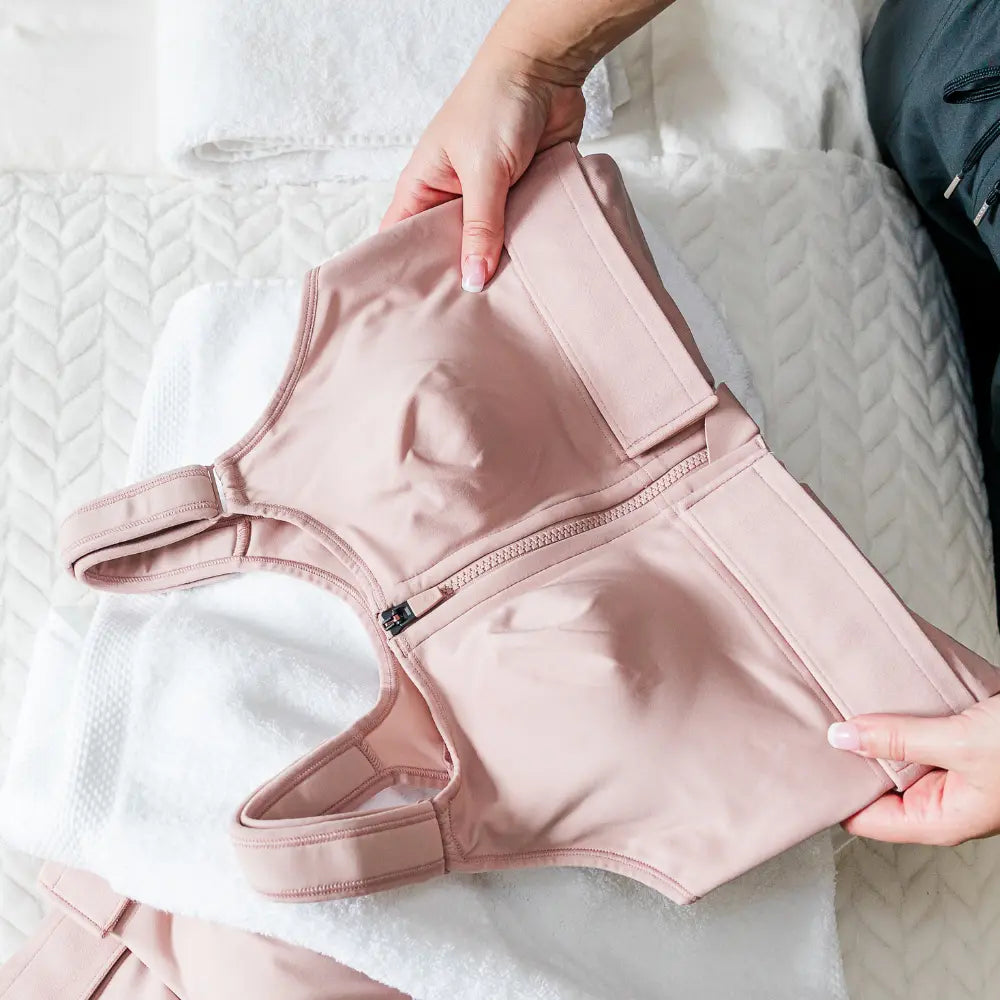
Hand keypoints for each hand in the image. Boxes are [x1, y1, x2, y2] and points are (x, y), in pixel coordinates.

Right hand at [379, 41, 586, 291]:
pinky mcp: (520, 198)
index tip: (411, 309)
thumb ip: (481, 227)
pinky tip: (530, 278)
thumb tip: (474, 279)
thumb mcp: (483, 170)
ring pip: (488, 246)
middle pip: (448, 250)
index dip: (403, 271)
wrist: (547, 70)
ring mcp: (487, 200)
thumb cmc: (496, 103)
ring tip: (499, 308)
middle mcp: (452, 197)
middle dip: (457, 277)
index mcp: (424, 187)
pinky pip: (520, 234)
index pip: (401, 237)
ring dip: (497, 266)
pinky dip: (525, 250)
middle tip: (464, 320)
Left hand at [827, 695, 999, 845]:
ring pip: (893, 758)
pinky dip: (896, 722)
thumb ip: (902, 740)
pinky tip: (878, 701)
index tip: (809, 764)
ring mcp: (949, 775)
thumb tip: (844, 738)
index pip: (865, 820)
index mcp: (939, 820)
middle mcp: (941, 802)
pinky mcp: (957, 750)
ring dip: (873, 736)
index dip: (835, 795)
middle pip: (875, 786)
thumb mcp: (961, 744)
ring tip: (840, 710)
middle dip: (849, 758)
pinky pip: (914, 740)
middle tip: (818, 727)